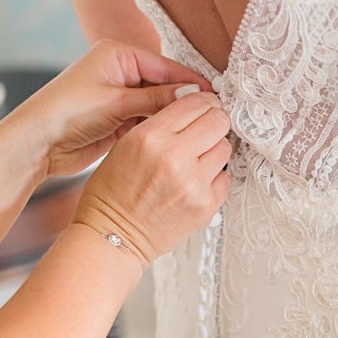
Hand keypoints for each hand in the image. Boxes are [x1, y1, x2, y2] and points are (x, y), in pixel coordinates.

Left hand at [13, 40, 212, 178]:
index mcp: (118, 54)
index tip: (217, 98)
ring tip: (202, 131)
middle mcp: (119, 71)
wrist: (36, 144)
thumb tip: (196, 94)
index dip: (190, 82)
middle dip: (184, 101)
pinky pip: (146, 121)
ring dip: (173, 117)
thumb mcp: (117, 102)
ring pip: (157, 105)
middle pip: (164, 85)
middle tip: (216, 117)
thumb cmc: (68, 112)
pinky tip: (179, 140)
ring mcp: (118, 96)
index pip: (166, 66)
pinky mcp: (117, 120)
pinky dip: (159, 129)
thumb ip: (157, 99)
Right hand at [75, 90, 232, 264]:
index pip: (195, 103)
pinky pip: (224, 178)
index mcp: (150, 137)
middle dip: (214, 122)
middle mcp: (174, 157)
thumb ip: (160, 125)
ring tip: (197, 160)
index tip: (204, 108)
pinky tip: (194, 183)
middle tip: (207, 130)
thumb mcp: (125, 145)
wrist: (112, 235)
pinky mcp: (205, 205)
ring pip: (224, 148)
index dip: (203, 103)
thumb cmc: (113, 191)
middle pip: (218, 121)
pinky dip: (214, 178)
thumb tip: (196, 111)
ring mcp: (193, 183)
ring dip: (214, 150)